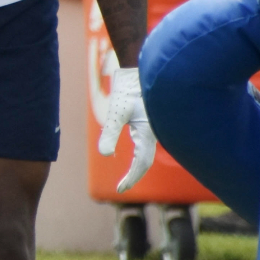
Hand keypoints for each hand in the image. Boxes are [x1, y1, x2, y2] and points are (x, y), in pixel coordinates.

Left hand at [98, 66, 157, 192]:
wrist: (141, 70)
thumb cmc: (129, 90)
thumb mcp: (116, 112)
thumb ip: (110, 132)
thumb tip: (105, 154)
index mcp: (149, 132)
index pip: (142, 163)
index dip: (131, 178)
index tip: (120, 189)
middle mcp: (155, 132)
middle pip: (146, 161)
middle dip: (135, 175)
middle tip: (122, 186)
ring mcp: (154, 128)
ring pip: (149, 152)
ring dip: (140, 166)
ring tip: (128, 177)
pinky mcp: (151, 123)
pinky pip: (149, 143)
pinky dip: (142, 155)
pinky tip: (135, 156)